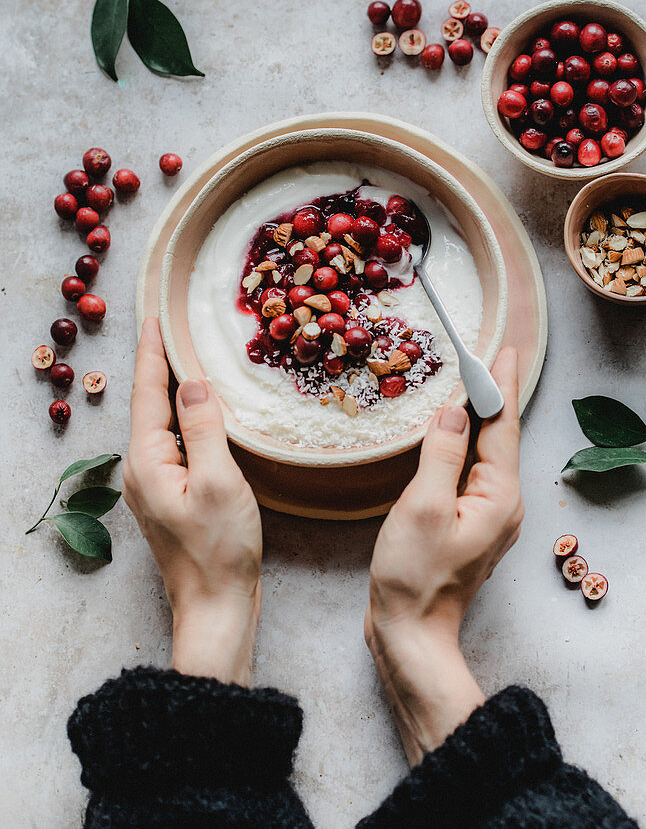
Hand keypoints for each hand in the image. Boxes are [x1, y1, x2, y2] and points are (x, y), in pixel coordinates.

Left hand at [123, 318, 261, 685]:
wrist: (217, 608)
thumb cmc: (220, 550)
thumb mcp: (219, 482)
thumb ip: (203, 429)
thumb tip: (192, 383)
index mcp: (148, 461)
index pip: (147, 393)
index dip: (152, 353)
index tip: (153, 318)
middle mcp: (144, 470)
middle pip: (151, 405)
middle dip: (160, 365)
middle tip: (171, 326)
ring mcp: (157, 486)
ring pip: (164, 425)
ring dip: (174, 391)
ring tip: (186, 357)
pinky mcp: (173, 497)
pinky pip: (176, 444)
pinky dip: (187, 419)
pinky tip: (202, 411)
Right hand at [365, 347, 522, 763]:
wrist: (411, 636)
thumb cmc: (414, 577)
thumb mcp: (422, 508)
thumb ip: (441, 454)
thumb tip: (453, 411)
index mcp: (499, 496)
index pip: (503, 426)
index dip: (502, 385)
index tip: (507, 350)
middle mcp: (504, 504)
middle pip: (499, 437)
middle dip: (494, 396)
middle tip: (488, 356)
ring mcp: (489, 517)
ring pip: (485, 455)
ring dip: (478, 419)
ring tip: (472, 384)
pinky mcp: (470, 526)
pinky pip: (471, 473)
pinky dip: (464, 445)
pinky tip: (451, 434)